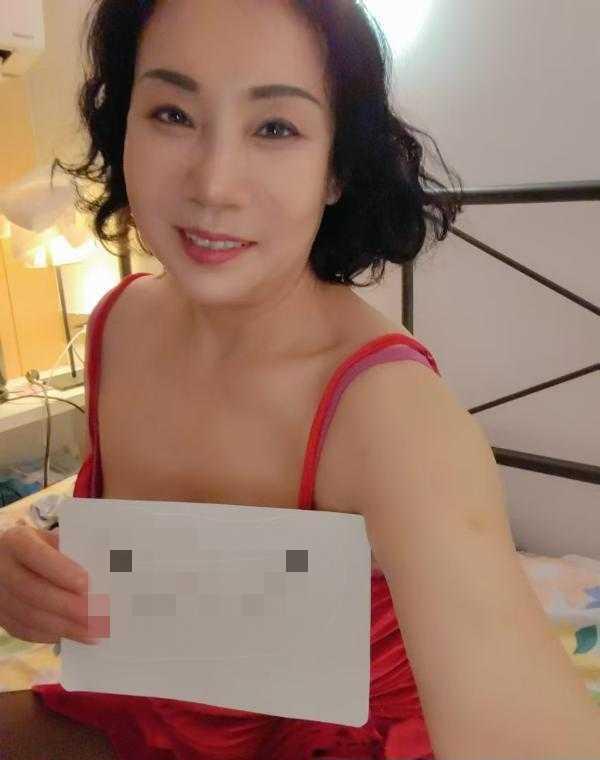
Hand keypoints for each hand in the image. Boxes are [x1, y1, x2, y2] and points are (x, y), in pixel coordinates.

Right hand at [0, 526, 97, 645]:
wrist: (8, 561)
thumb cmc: (42, 548)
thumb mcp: (53, 540)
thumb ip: (71, 551)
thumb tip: (101, 572)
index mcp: (17, 541)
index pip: (36, 555)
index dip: (61, 570)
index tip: (86, 584)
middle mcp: (1, 567)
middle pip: (32, 590)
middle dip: (66, 606)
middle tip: (95, 616)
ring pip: (28, 615)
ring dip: (62, 626)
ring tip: (90, 632)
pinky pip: (22, 630)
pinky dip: (49, 634)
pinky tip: (71, 635)